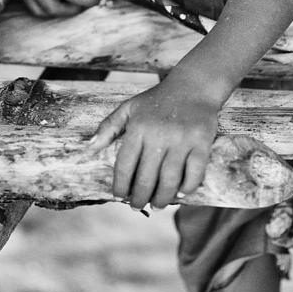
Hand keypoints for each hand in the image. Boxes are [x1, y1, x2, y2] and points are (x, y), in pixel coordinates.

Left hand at [91, 79, 218, 208]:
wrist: (194, 85)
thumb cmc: (158, 99)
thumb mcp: (130, 107)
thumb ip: (109, 126)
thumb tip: (90, 147)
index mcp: (139, 127)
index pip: (124, 165)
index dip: (120, 185)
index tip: (119, 195)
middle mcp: (159, 135)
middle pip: (145, 178)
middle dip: (139, 198)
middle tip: (137, 206)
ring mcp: (182, 140)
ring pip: (169, 181)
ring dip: (161, 198)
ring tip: (157, 204)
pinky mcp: (202, 142)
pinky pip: (194, 173)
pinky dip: (187, 188)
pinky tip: (180, 193)